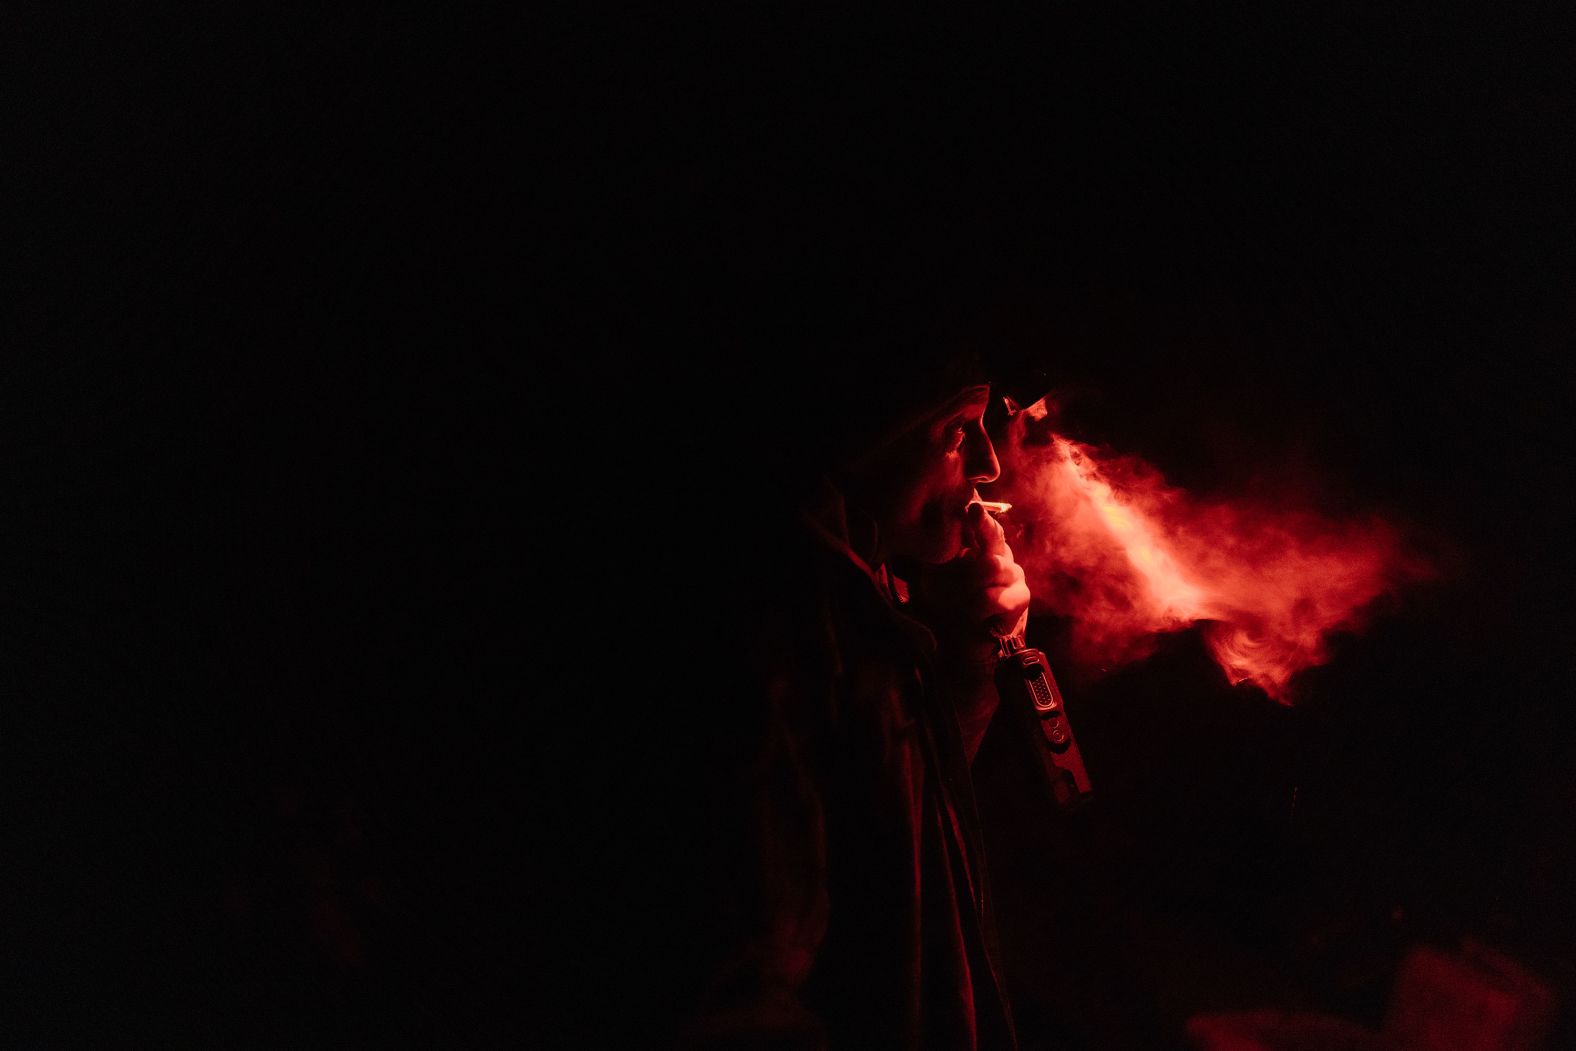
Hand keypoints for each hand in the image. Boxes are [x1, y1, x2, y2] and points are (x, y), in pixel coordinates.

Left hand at [912, 503, 1030, 654]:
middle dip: (981, 528)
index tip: (969, 505)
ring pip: (993, 566)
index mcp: (979, 547)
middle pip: (993, 535)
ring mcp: (1013, 575)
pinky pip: (998, 595)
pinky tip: (976, 614)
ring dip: (970, 587)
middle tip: (970, 520)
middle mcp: (999, 555)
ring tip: (962, 602)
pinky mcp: (1021, 598)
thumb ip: (941, 555)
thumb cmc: (945, 609)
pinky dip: (981, 606)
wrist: (958, 647)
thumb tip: (939, 528)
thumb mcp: (934, 578)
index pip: (981, 523)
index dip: (977, 514)